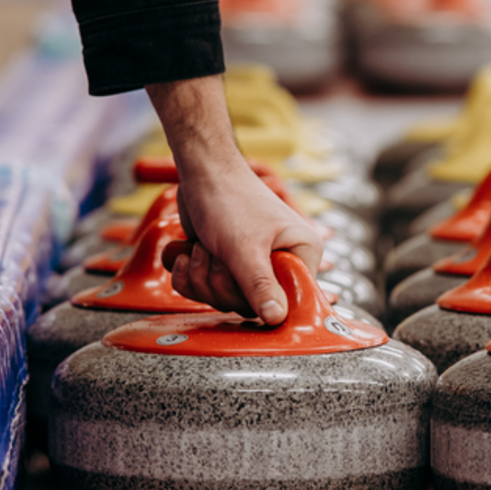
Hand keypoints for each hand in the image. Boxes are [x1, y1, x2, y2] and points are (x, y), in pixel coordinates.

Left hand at [148, 75, 322, 323]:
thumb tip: (277, 319)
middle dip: (221, 283)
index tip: (241, 278)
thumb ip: (260, 285)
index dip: (260, 299)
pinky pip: (206, 291)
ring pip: (225, 300)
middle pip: (252, 305)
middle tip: (216, 254)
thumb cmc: (228, 198)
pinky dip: (190, 275)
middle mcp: (282, 262)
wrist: (200, 170)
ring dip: (203, 277)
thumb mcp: (244, 247)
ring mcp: (253, 265)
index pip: (291, 301)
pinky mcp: (228, 265)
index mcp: (302, 254)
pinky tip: (188, 253)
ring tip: (202, 248)